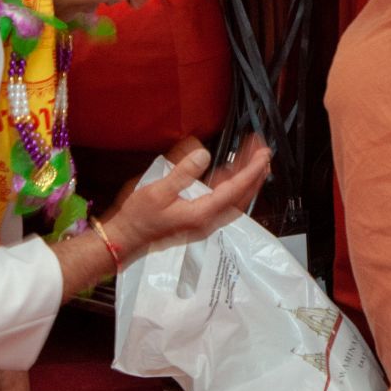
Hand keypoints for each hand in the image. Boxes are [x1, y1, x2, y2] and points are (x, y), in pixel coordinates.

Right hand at [103, 136, 270, 261]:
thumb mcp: (158, 191)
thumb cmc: (139, 218)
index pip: (235, 189)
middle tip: (263, 151)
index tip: (263, 155)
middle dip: (254, 173)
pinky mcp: (197, 219)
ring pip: (233, 198)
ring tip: (251, 156)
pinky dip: (230, 184)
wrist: (126, 239)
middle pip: (240, 195)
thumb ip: (183, 172)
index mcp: (202, 213)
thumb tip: (203, 154)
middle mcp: (208, 220)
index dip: (251, 170)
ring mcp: (204, 221)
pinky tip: (230, 171)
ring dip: (244, 177)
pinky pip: (221, 200)